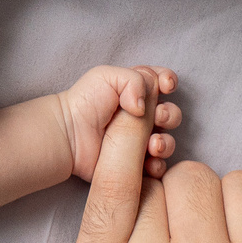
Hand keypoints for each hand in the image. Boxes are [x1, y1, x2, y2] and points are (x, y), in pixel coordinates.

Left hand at [59, 64, 181, 180]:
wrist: (69, 134)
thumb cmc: (85, 102)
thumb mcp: (108, 76)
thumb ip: (136, 80)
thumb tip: (148, 106)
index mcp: (136, 91)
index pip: (162, 83)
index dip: (169, 83)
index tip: (166, 86)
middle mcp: (141, 116)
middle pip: (171, 114)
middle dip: (170, 114)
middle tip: (157, 116)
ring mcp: (139, 141)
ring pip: (167, 141)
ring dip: (166, 141)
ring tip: (153, 143)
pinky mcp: (135, 163)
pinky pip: (157, 166)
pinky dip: (158, 163)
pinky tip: (149, 159)